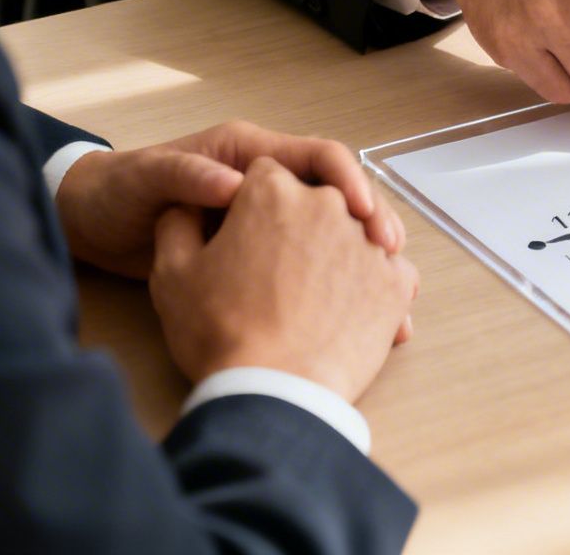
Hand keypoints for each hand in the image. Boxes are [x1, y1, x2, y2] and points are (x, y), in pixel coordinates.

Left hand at [57, 120, 403, 278]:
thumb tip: (234, 185)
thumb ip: (187, 176)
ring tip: (393, 290)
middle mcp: (268, 184)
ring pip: (334, 233)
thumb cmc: (118, 193)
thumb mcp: (147, 180)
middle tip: (391, 254)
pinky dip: (340, 285)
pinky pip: (312, 264)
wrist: (92, 225)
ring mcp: (268, 221)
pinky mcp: (263, 255)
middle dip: (372, 221)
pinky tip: (361, 314)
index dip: (348, 181)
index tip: (364, 214)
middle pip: (338, 197)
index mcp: (250, 155)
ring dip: (364, 257)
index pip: (318, 157)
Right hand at [151, 158, 418, 400]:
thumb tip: (187, 205)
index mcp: (273, 190)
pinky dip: (370, 283)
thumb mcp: (172, 273)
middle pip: (314, 199)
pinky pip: (389, 268)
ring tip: (312, 297)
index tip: (244, 237)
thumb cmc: (219, 332)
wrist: (275, 393)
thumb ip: (178, 223)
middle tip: (276, 273)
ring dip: (336, 253)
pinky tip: (348, 309)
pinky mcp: (397, 281)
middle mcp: (329, 203)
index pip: (264, 175)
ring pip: (353, 232)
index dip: (250, 205)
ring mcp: (369, 241)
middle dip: (296, 226)